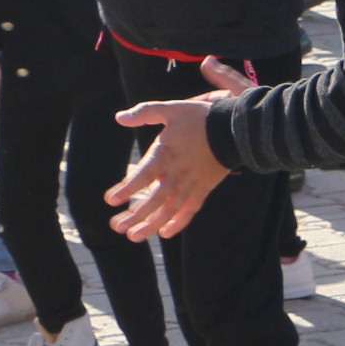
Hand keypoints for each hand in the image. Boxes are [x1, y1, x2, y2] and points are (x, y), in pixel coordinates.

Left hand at [106, 60, 250, 239]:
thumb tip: (119, 118)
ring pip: (170, 209)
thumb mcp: (171, 109)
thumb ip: (145, 112)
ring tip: (133, 236)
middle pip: (154, 199)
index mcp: (166, 154)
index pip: (143, 176)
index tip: (110, 201)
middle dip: (134, 215)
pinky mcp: (204, 188)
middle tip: (116, 227)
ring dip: (151, 224)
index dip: (127, 189)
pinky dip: (179, 223)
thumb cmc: (200, 118)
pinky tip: (165, 233)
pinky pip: (190, 210)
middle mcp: (177, 173)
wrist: (234, 127)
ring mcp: (192, 183)